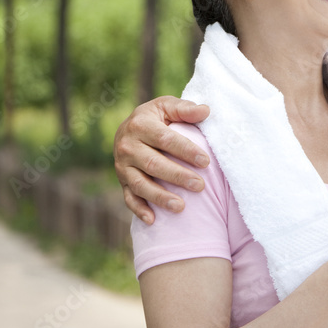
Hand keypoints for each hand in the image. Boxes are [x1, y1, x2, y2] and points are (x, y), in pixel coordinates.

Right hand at [114, 96, 210, 223]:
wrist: (130, 127)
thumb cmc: (157, 117)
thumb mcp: (168, 106)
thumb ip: (185, 109)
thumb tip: (206, 110)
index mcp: (140, 125)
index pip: (165, 139)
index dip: (186, 151)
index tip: (206, 161)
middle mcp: (127, 146)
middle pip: (153, 164)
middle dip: (177, 176)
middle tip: (200, 186)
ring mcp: (122, 166)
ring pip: (140, 184)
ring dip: (160, 197)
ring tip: (181, 207)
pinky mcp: (121, 181)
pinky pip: (128, 197)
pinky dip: (139, 210)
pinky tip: (153, 220)